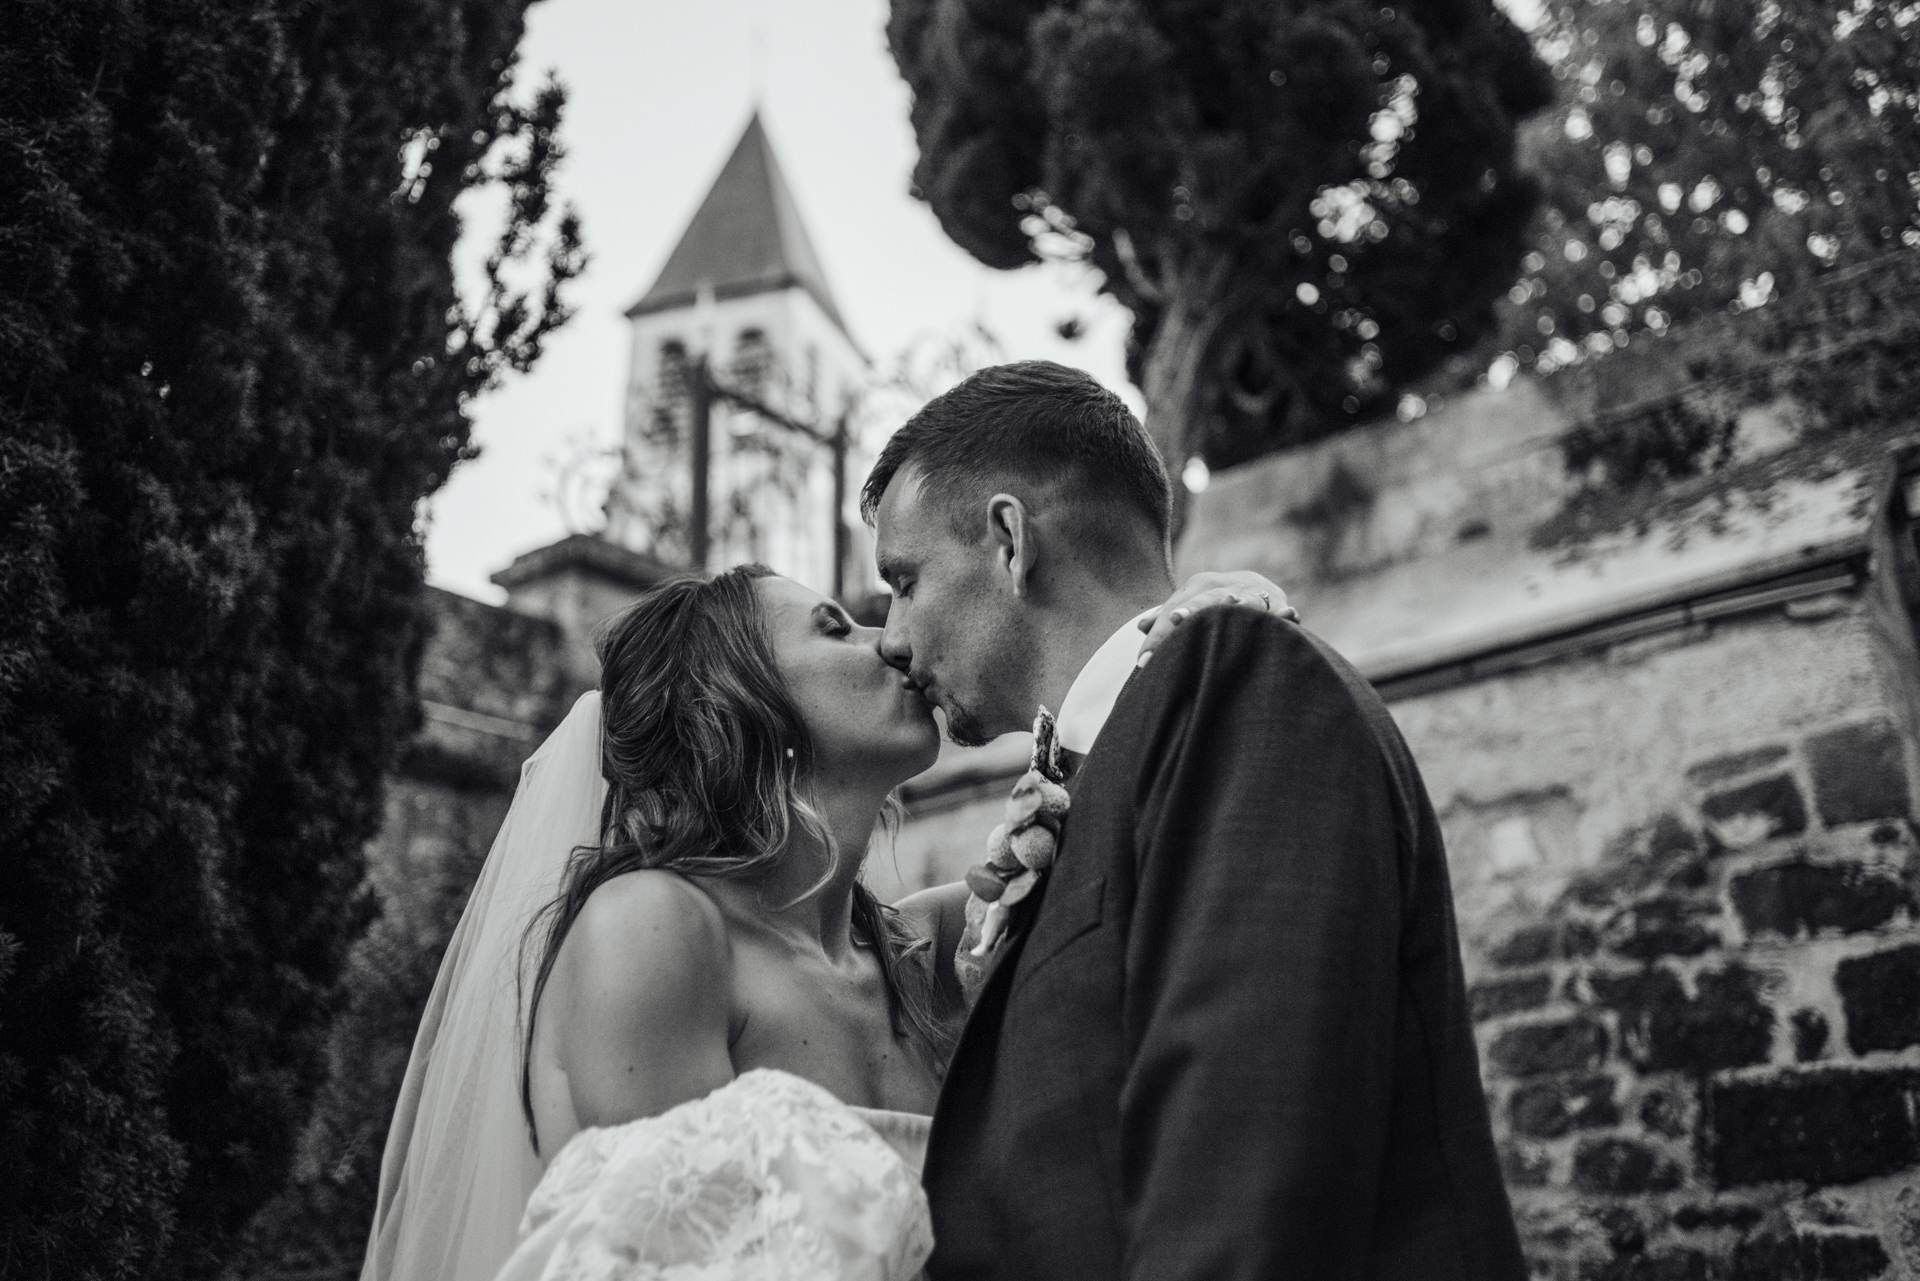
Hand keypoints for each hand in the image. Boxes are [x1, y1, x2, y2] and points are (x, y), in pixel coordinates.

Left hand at [1136, 571, 1299, 666]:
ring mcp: (1251, 591)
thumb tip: (1141, 627)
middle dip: (1190, 610)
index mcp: (1199, 585)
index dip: (1158, 635)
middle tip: (1176, 619)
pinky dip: (1283, 611)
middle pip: (1204, 599)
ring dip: (1238, 602)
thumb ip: (1167, 618)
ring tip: (1233, 603)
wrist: (1253, 584)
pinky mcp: (1276, 601)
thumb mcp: (1190, 606)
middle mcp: (1224, 585)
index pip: (1173, 610)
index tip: (1144, 661)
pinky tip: (1288, 614)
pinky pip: (1280, 607)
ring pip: (1242, 598)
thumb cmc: (1213, 603)